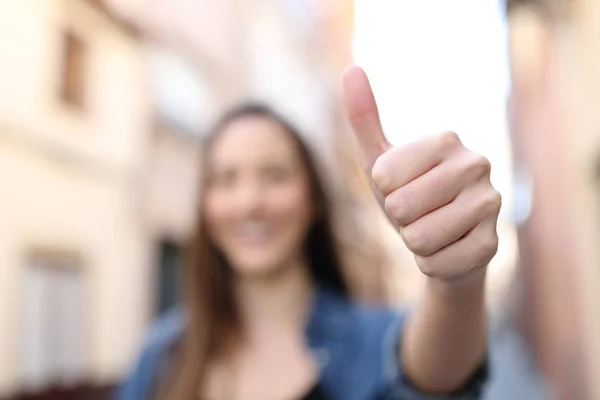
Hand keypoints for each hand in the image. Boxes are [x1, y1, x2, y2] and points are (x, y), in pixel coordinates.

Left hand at [342, 65, 500, 280]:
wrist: (444, 240)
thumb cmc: (409, 194)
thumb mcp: (381, 159)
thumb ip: (364, 118)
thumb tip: (351, 69)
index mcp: (447, 139)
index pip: (383, 175)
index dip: (384, 190)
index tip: (402, 186)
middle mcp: (476, 165)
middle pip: (400, 207)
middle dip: (399, 218)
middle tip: (418, 212)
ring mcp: (490, 205)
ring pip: (418, 239)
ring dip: (414, 242)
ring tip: (432, 229)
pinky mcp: (492, 245)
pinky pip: (435, 264)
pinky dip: (430, 263)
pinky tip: (447, 250)